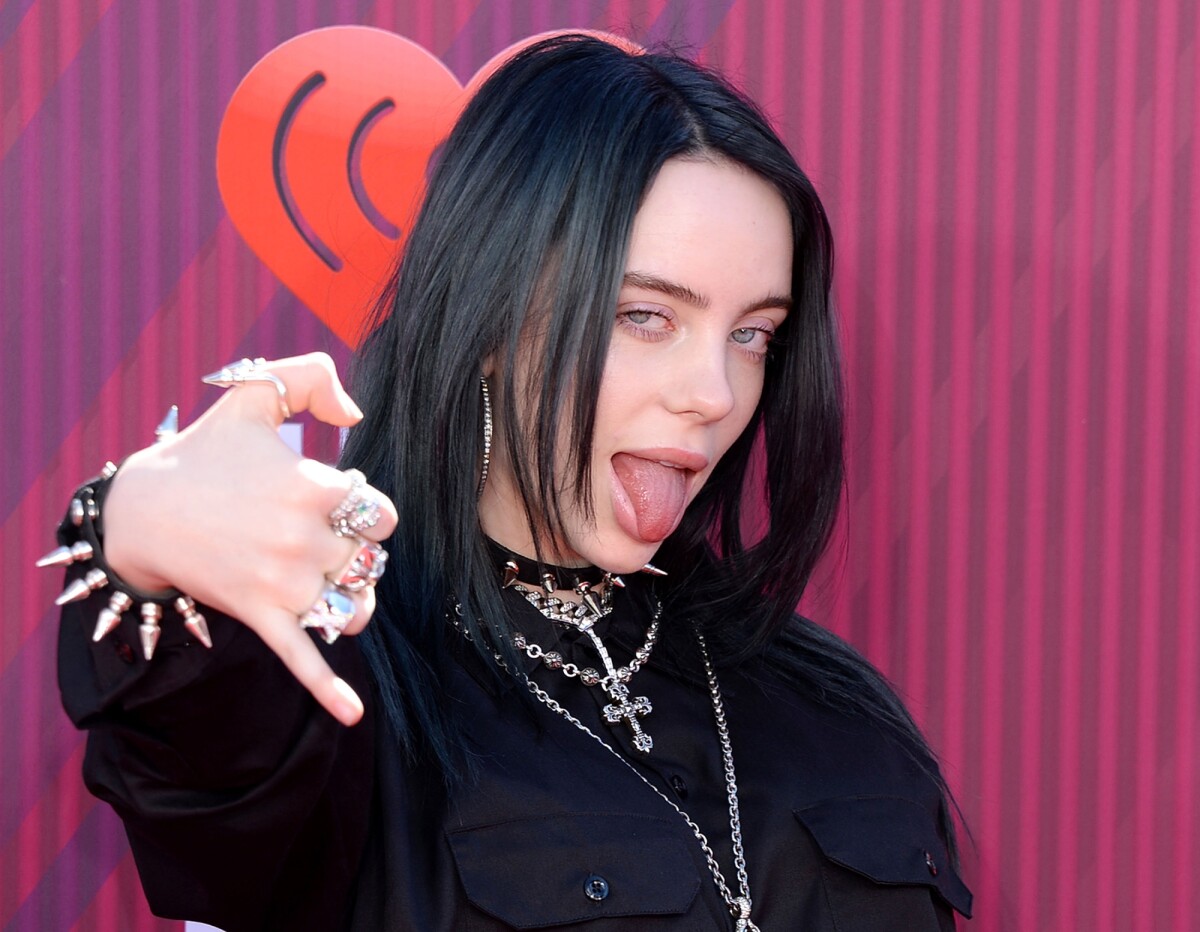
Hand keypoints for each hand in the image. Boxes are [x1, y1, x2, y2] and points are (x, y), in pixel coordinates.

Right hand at [103, 353, 397, 725]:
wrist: (141, 510)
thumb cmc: (206, 451)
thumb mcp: (253, 393)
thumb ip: (310, 378)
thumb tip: (357, 412)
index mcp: (312, 488)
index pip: (382, 513)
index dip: (368, 509)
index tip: (337, 500)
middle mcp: (303, 539)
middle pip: (371, 560)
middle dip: (354, 549)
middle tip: (316, 535)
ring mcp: (283, 583)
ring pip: (354, 606)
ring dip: (353, 598)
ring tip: (328, 580)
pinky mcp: (262, 616)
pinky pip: (302, 660)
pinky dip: (329, 691)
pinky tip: (352, 715)